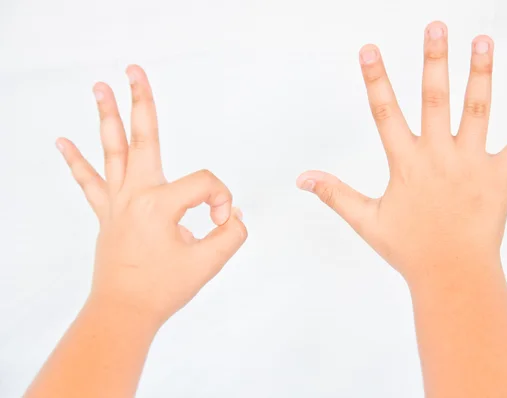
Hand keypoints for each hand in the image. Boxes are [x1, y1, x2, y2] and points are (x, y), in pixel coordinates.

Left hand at [56, 65, 246, 324]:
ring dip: (107, 117)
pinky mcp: (108, 214)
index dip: (222, 201)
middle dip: (140, 101)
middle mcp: (135, 195)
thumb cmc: (162, 289)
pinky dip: (76, 162)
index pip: (206, 184)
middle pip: (143, 137)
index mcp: (160, 204)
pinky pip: (90, 183)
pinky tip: (62, 142)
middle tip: (134, 70)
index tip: (221, 224)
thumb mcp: (209, 262)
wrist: (124, 313)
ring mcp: (118, 203)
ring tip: (99, 87)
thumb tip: (232, 216)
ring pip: (112, 151)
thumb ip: (232, 233)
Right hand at [297, 21, 506, 282]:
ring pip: (477, 111)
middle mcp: (438, 157)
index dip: (376, 80)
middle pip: (435, 99)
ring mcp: (471, 164)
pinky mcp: (500, 177)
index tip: (370, 50)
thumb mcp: (366, 220)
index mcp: (406, 164)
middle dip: (434, 61)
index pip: (385, 114)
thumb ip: (335, 194)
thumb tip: (302, 178)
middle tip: (436, 27)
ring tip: (482, 41)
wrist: (452, 275)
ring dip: (480, 74)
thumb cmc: (409, 250)